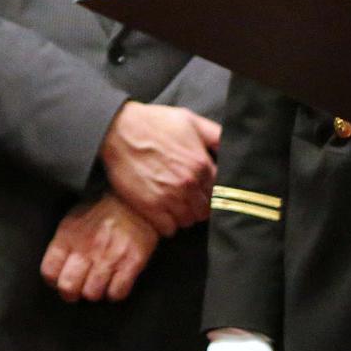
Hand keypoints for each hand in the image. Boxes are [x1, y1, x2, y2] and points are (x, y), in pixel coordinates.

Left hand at [39, 194, 158, 301]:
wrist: (136, 198)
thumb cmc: (103, 208)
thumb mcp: (74, 217)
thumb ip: (64, 242)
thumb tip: (57, 267)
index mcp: (69, 235)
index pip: (49, 272)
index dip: (54, 280)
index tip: (61, 278)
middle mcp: (86, 248)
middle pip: (68, 288)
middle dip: (72, 293)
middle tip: (79, 287)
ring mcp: (109, 257)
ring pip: (92, 294)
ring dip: (95, 292)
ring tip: (100, 282)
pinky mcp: (131, 263)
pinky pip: (117, 293)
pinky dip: (116, 292)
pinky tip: (116, 281)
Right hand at [99, 102, 220, 235]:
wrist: (117, 130)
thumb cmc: (153, 123)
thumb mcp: (190, 120)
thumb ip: (216, 135)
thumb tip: (233, 147)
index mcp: (201, 164)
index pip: (220, 192)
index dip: (212, 192)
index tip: (203, 190)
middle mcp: (188, 184)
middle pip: (205, 210)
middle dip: (199, 205)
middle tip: (188, 198)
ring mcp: (169, 198)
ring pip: (188, 221)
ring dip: (184, 215)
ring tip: (175, 204)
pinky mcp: (150, 208)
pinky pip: (169, 229)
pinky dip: (168, 224)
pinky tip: (162, 211)